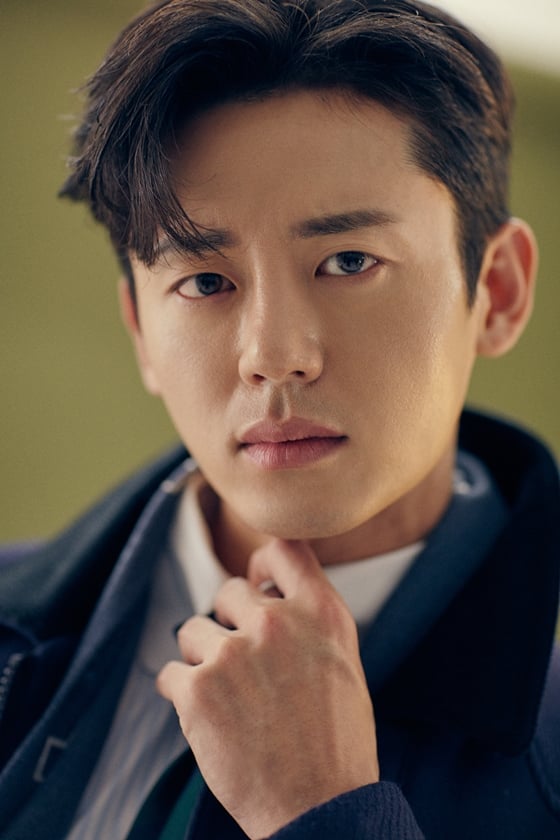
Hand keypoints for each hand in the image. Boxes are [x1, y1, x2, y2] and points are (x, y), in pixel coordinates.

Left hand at [157, 539, 378, 838]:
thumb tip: (267, 596)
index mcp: (321, 613)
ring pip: (192, 630)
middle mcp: (276, 622)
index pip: (283, 548)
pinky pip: (170, 673)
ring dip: (201, 659)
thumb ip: (309, 621)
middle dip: (227, 622)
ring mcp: (234, 653)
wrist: (321, 808)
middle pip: (227, 590)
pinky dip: (181, 694)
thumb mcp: (343, 662)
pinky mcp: (198, 690)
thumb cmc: (337, 742)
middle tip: (239, 663)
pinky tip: (204, 718)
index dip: (262, 564)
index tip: (256, 584)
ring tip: (224, 697)